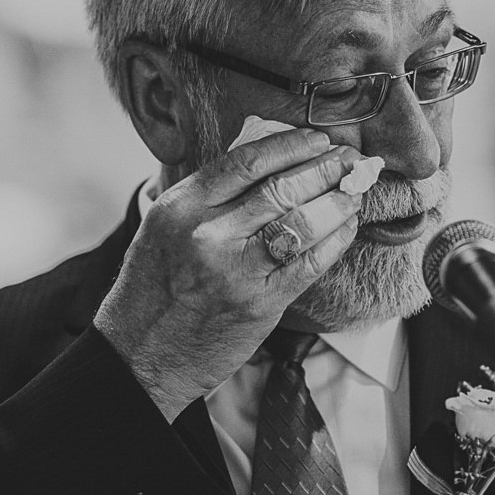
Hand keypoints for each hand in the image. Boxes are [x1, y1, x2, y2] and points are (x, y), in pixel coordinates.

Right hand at [93, 128, 364, 421]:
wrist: (140, 355)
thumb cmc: (155, 287)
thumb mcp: (164, 226)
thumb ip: (208, 195)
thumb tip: (267, 160)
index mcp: (182, 207)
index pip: (246, 162)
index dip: (290, 145)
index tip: (318, 140)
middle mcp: (208, 234)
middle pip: (281, 188)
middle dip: (325, 169)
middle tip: (350, 159)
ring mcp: (236, 271)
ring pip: (302, 222)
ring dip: (337, 201)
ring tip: (354, 189)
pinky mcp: (260, 304)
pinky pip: (310, 263)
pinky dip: (335, 241)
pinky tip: (347, 227)